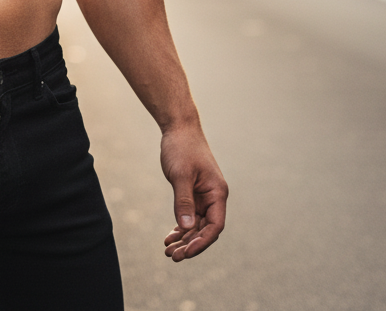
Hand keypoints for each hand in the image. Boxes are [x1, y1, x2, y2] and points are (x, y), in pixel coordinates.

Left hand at [160, 124, 227, 260]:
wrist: (178, 128)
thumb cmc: (181, 148)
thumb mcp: (180, 175)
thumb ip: (184, 201)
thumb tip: (187, 228)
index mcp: (217, 193)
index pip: (214, 227)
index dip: (201, 243)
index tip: (185, 253)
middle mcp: (214, 197)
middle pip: (205, 230)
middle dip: (190, 245)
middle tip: (172, 257)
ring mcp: (203, 196)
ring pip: (196, 225)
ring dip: (184, 239)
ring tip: (168, 252)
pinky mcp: (193, 193)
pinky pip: (189, 216)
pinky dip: (180, 227)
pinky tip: (170, 238)